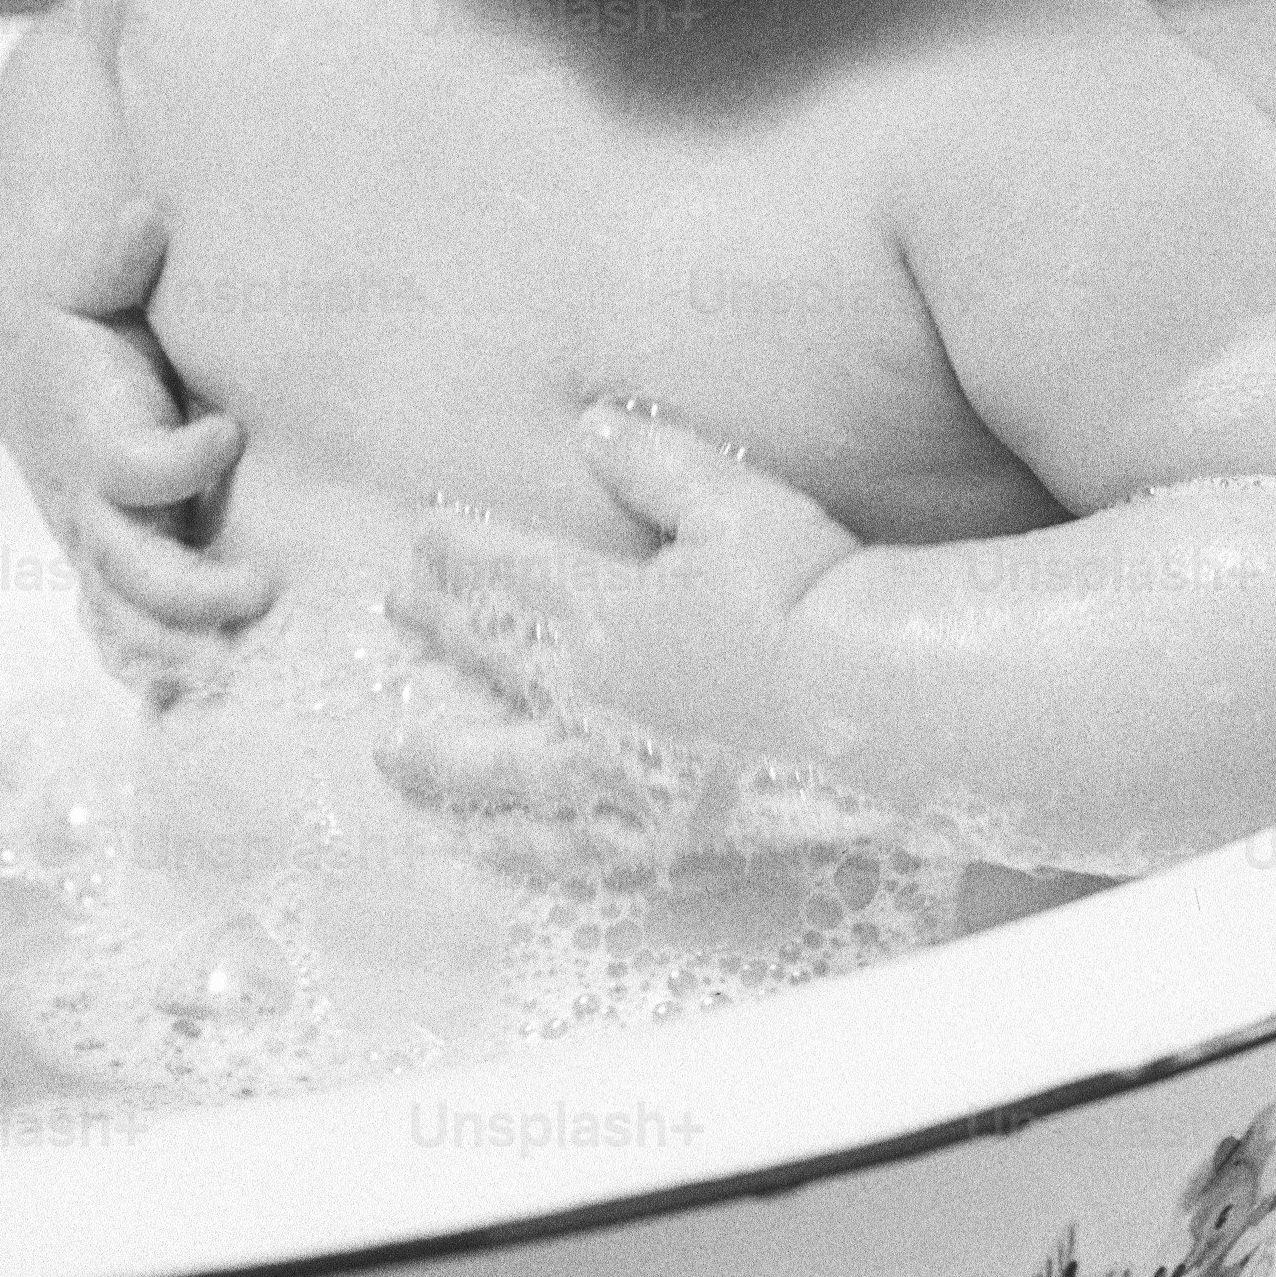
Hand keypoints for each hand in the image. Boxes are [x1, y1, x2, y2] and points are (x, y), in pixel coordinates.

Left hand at [0, 302, 277, 703]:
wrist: (39, 324)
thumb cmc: (123, 405)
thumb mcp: (171, 472)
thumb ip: (216, 512)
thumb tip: (296, 558)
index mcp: (113, 557)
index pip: (137, 642)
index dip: (179, 675)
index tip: (241, 694)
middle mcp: (96, 539)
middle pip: (132, 626)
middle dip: (190, 654)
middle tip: (258, 662)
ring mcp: (91, 497)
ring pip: (131, 573)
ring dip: (194, 593)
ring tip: (260, 587)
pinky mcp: (94, 444)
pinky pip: (142, 474)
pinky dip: (190, 464)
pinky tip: (228, 435)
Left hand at [378, 399, 859, 821]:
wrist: (885, 710)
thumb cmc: (814, 594)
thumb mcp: (734, 505)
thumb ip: (656, 464)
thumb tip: (591, 424)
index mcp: (598, 613)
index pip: (505, 575)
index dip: (458, 554)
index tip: (420, 540)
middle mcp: (590, 702)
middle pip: (489, 665)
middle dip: (437, 634)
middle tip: (391, 618)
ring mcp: (622, 779)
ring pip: (506, 775)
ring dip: (445, 764)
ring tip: (396, 764)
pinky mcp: (667, 836)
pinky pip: (575, 849)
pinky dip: (525, 848)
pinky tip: (502, 852)